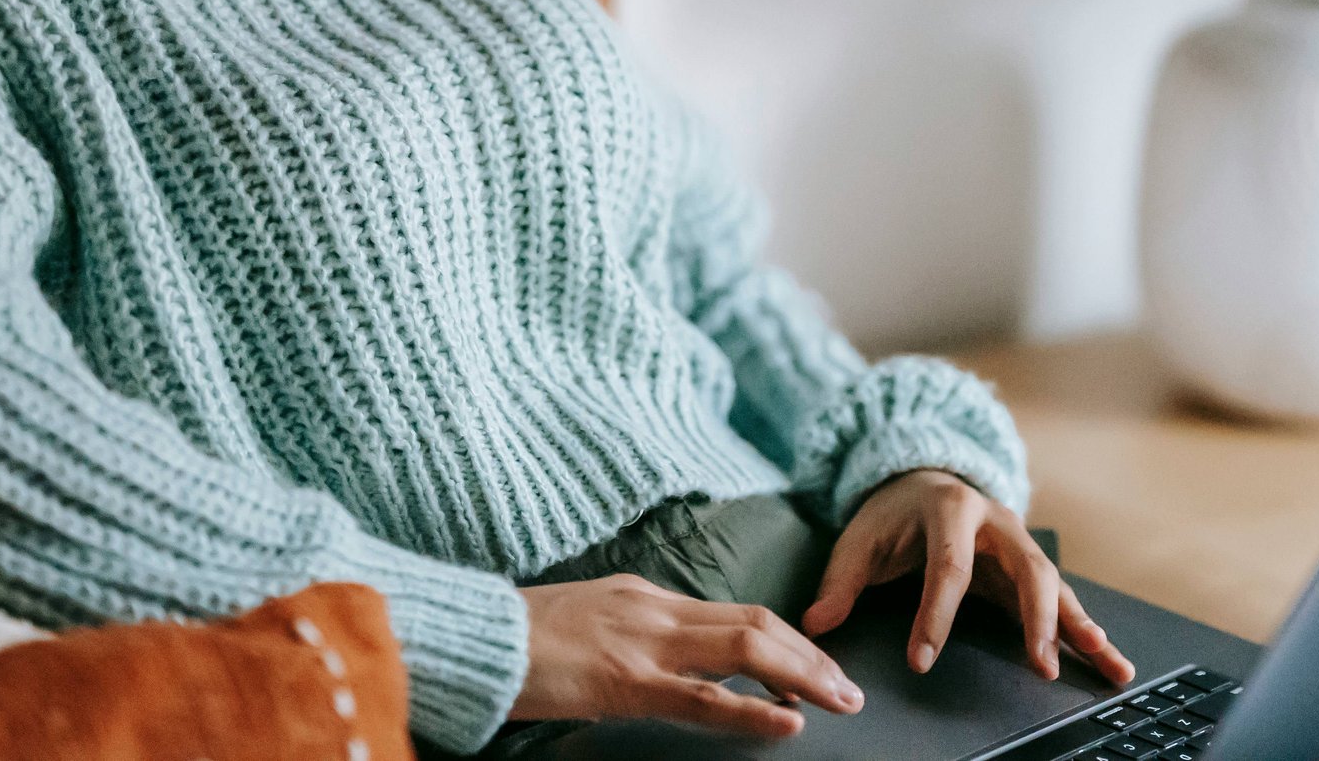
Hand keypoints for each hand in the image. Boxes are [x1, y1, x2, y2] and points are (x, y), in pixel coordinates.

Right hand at [511, 574, 867, 739]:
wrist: (470, 637)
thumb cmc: (515, 638)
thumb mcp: (584, 618)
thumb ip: (628, 631)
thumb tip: (662, 655)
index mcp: (645, 595)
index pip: (734, 612)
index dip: (784, 640)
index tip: (814, 668)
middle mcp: (654, 609)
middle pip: (756, 622)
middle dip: (811, 655)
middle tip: (848, 688)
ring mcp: (644, 641)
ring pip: (747, 648)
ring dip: (804, 674)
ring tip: (841, 701)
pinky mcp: (626, 681)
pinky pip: (704, 697)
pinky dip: (752, 709)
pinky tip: (788, 723)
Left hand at [800, 468, 1134, 687]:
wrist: (923, 478)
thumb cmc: (891, 514)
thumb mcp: (859, 539)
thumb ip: (840, 581)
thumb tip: (815, 622)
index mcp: (949, 509)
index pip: (948, 567)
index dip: (936, 615)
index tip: (922, 660)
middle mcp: (996, 521)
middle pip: (1025, 568)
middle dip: (1036, 617)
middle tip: (1039, 663)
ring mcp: (1019, 542)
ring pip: (1056, 584)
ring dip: (1079, 626)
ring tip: (1107, 666)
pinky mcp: (1029, 566)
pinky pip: (1063, 599)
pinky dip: (1087, 629)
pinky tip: (1111, 661)